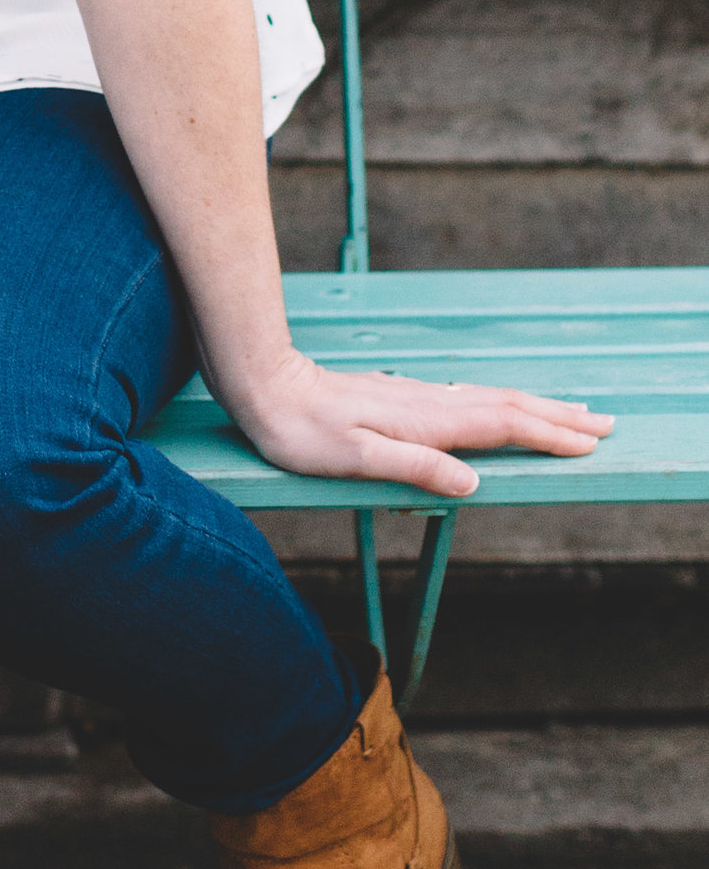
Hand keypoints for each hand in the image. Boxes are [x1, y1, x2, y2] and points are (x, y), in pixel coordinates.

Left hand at [226, 350, 612, 500]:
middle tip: (605, 424)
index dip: (549, 436)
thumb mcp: (353, 458)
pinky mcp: (400, 397)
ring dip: (536, 407)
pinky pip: (468, 400)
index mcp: (426, 422)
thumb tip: (472, 483)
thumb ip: (413, 468)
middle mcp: (429, 404)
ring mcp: (416, 397)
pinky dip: (501, 403)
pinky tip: (501, 408)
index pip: (503, 426)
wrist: (263, 385)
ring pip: (490, 399)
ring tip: (571, 413)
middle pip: (508, 406)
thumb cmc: (300, 431)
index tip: (590, 444)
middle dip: (559, 417)